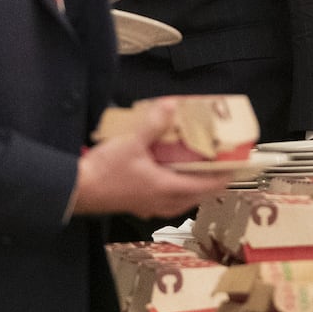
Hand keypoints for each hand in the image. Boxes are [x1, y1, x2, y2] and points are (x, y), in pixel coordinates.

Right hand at [73, 100, 232, 218]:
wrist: (75, 192)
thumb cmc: (103, 174)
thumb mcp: (131, 143)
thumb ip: (153, 124)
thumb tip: (171, 106)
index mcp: (167, 189)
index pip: (206, 186)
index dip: (224, 176)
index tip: (237, 167)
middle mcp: (162, 201)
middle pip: (197, 194)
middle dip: (211, 180)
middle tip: (221, 164)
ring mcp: (149, 205)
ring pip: (182, 198)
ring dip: (193, 184)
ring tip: (198, 167)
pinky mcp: (138, 203)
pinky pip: (166, 198)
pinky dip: (175, 186)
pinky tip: (168, 172)